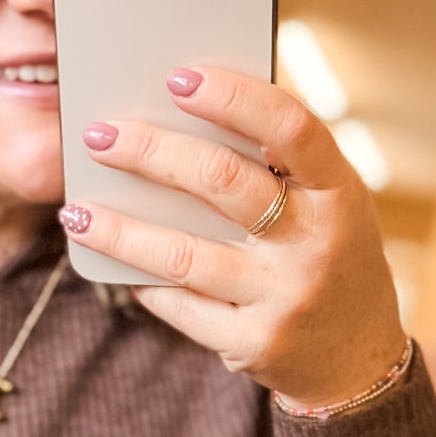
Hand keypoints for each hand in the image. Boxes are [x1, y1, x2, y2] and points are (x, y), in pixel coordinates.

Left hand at [63, 66, 407, 411]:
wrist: (359, 359)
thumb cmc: (328, 256)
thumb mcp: (328, 204)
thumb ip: (276, 166)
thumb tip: (179, 118)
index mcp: (339, 192)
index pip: (290, 128)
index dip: (234, 98)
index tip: (177, 77)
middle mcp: (317, 244)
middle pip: (223, 183)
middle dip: (151, 153)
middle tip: (98, 135)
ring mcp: (285, 298)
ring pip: (183, 254)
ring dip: (120, 230)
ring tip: (76, 212)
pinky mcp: (253, 344)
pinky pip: (180, 306)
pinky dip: (142, 281)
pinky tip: (112, 261)